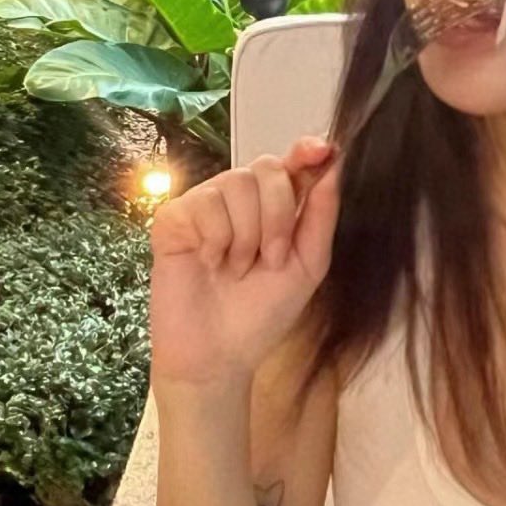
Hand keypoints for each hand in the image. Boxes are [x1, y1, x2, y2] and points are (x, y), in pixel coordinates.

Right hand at [149, 136, 340, 396]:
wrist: (220, 354)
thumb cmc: (262, 313)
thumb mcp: (307, 266)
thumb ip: (321, 216)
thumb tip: (332, 165)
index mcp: (274, 206)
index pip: (291, 163)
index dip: (305, 150)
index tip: (322, 150)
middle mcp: (239, 198)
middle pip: (267, 169)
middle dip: (279, 217)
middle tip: (270, 260)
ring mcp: (204, 205)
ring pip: (236, 184)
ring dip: (247, 236)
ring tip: (236, 268)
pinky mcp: (173, 219)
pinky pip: (204, 205)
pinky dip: (215, 241)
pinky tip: (209, 264)